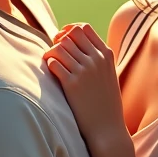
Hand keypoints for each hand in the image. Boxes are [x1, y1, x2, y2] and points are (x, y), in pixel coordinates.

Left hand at [43, 23, 127, 152]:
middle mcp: (96, 59)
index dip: (69, 30)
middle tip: (55, 50)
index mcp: (106, 55)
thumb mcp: (108, 75)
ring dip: (51, 51)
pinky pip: (54, 63)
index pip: (84, 28)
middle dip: (59, 38)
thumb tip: (76, 45)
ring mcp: (85, 71)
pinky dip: (49, 64)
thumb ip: (97, 58)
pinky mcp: (72, 84)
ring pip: (60, 46)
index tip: (63, 39)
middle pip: (71, 33)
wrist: (107, 128)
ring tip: (50, 61)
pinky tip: (52, 72)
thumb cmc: (106, 103)